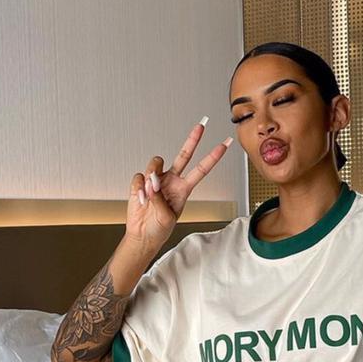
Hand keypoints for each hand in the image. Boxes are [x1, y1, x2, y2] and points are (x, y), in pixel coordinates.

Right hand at [125, 121, 231, 252]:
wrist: (142, 235)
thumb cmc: (159, 229)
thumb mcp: (166, 216)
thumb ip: (160, 197)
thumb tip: (151, 182)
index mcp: (184, 189)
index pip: (201, 170)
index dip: (212, 158)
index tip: (224, 146)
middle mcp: (172, 180)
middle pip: (184, 155)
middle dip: (192, 140)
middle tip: (201, 126)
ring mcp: (156, 180)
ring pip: (156, 163)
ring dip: (151, 177)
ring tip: (150, 193)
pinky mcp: (141, 183)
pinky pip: (139, 177)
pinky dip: (139, 188)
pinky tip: (141, 198)